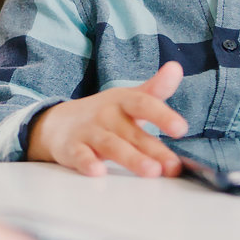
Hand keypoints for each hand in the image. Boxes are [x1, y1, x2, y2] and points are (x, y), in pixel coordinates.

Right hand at [26, 61, 187, 176]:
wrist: (58, 123)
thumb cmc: (104, 114)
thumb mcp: (129, 98)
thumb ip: (155, 88)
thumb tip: (176, 67)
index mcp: (123, 102)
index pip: (143, 104)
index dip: (162, 115)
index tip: (181, 129)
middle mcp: (107, 115)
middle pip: (132, 132)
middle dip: (154, 149)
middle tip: (173, 166)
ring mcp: (88, 132)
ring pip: (111, 145)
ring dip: (131, 158)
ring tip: (151, 171)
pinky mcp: (72, 149)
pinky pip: (79, 155)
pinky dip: (87, 162)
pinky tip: (98, 171)